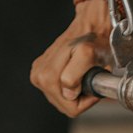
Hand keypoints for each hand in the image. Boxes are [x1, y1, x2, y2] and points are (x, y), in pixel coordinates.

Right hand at [30, 0, 111, 117]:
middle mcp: (38, 76)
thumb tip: (67, 92)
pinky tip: (77, 71)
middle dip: (81, 94)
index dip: (87, 98)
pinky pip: (61, 91)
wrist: (90, 25)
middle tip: (90, 75)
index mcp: (46, 76)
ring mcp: (39, 75)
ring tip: (84, 71)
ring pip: (64, 99)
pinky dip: (73, 84)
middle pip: (65, 105)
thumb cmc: (92, 39)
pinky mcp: (43, 73)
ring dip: (77, 89)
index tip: (94, 81)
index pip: (70, 107)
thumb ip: (74, 75)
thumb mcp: (88, 54)